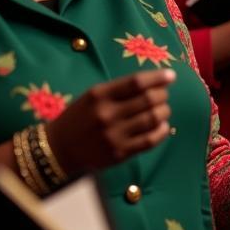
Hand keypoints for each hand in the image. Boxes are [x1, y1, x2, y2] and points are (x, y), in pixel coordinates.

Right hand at [46, 70, 173, 175]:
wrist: (58, 150)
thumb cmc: (79, 118)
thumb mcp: (93, 96)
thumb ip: (120, 90)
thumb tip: (155, 83)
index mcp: (100, 95)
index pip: (136, 82)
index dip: (158, 77)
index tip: (171, 76)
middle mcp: (107, 114)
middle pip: (149, 99)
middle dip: (163, 95)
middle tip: (163, 95)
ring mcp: (114, 135)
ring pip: (153, 118)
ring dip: (164, 111)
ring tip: (163, 109)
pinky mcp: (120, 153)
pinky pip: (150, 140)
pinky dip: (162, 131)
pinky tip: (162, 126)